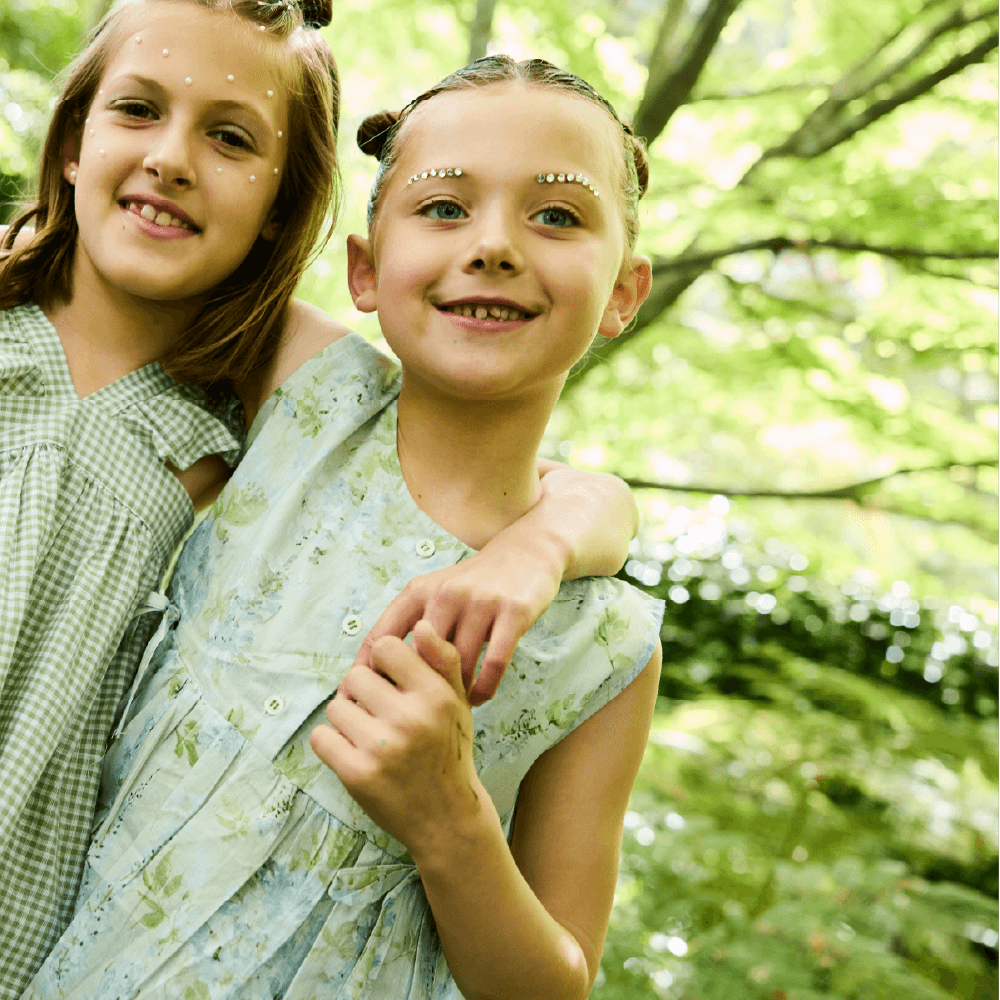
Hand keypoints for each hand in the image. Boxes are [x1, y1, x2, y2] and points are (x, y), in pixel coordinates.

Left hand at [310, 621, 490, 850]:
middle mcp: (410, 719)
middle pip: (355, 676)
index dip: (384, 663)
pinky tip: (354, 753)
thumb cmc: (449, 750)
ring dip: (347, 719)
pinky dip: (332, 743)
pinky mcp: (357, 775)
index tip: (392, 682)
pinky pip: (321, 738)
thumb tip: (421, 626)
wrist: (447, 818)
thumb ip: (442, 660)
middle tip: (379, 714)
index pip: (385, 648)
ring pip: (336, 706)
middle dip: (363, 692)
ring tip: (370, 736)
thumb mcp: (457, 702)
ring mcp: (382, 748)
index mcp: (435, 695)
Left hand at [355, 542, 563, 705]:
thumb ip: (410, 627)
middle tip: (408, 720)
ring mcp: (481, 602)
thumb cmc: (473, 583)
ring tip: (449, 710)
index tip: (360, 705)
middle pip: (419, 656)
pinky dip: (484, 689)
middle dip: (411, 691)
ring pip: (459, 664)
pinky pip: (494, 664)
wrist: (526, 552)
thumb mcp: (435, 592)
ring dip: (453, 693)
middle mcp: (447, 593)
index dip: (366, 674)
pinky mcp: (514, 612)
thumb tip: (375, 677)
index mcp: (420, 590)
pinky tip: (478, 698)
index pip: (382, 637)